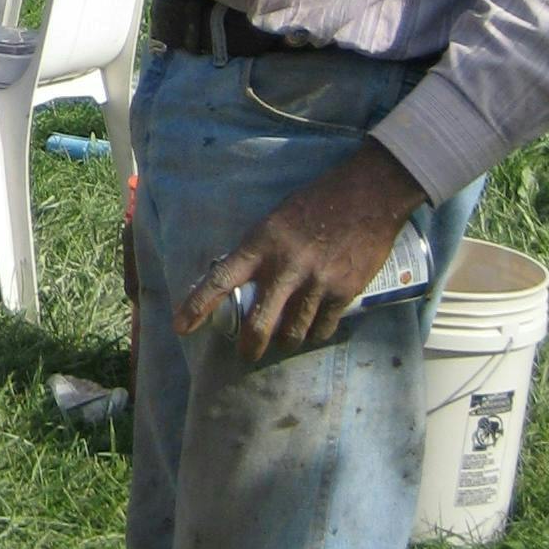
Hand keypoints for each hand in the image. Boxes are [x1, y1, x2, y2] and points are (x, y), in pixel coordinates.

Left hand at [176, 139, 428, 362]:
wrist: (368, 195)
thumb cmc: (317, 203)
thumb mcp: (275, 220)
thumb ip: (260, 252)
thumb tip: (243, 283)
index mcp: (262, 244)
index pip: (220, 280)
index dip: (197, 306)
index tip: (181, 327)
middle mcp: (286, 267)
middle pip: (259, 324)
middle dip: (250, 346)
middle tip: (248, 352)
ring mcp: (316, 282)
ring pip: (292, 332)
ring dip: (286, 340)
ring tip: (284, 337)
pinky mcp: (344, 292)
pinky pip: (322, 328)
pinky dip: (315, 332)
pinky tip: (314, 326)